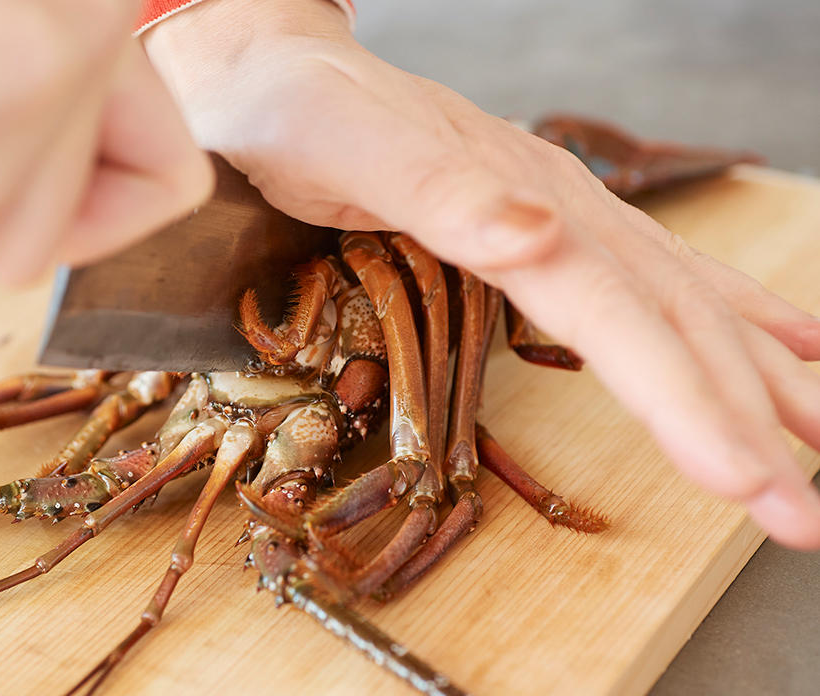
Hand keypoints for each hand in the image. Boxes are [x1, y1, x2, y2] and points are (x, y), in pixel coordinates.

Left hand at [143, 0, 819, 546]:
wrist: (281, 68)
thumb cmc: (294, 114)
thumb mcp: (346, 145)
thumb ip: (440, 193)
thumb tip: (540, 240)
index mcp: (515, 200)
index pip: (616, 315)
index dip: (680, 400)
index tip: (745, 480)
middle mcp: (560, 206)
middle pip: (671, 319)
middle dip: (745, 420)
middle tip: (806, 517)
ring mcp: (564, 209)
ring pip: (683, 300)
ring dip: (758, 378)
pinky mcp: (551, 217)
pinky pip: (661, 273)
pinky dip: (731, 315)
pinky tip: (785, 344)